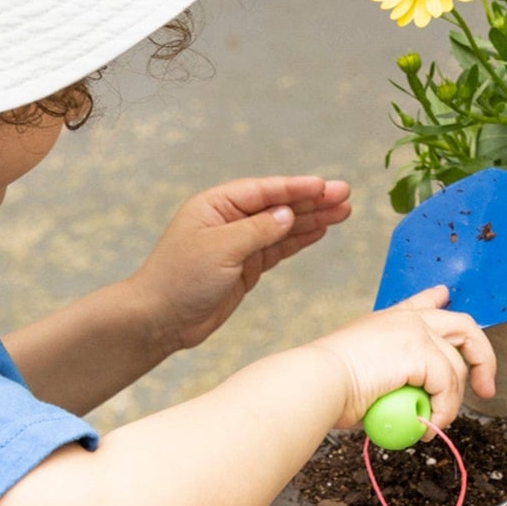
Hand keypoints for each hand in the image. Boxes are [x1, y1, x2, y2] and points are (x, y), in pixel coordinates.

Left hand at [131, 175, 352, 350]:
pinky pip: (277, 250)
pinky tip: (319, 232)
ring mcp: (239, 245)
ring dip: (312, 220)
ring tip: (342, 212)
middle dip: (312, 201)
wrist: (160, 319)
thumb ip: (257, 230)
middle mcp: (229, 220)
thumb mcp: (220, 249)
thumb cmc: (179, 279)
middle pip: (278, 206)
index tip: (325, 186)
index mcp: (217, 205)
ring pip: (282, 228)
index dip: (296, 188)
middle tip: (345, 195)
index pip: (264, 191)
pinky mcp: (244, 268)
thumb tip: (286, 215)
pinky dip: (298, 241)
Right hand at [306, 287, 496, 435]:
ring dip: (450, 404)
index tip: (444, 295)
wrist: (317, 382)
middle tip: (485, 389)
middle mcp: (406, 319)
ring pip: (456, 369)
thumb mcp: (361, 375)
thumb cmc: (327, 386)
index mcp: (387, 321)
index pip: (420, 302)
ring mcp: (416, 331)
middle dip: (482, 359)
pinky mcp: (421, 350)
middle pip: (464, 327)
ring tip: (431, 426)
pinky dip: (443, 411)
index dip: (437, 299)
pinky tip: (426, 426)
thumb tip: (404, 403)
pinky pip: (447, 385)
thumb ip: (388, 379)